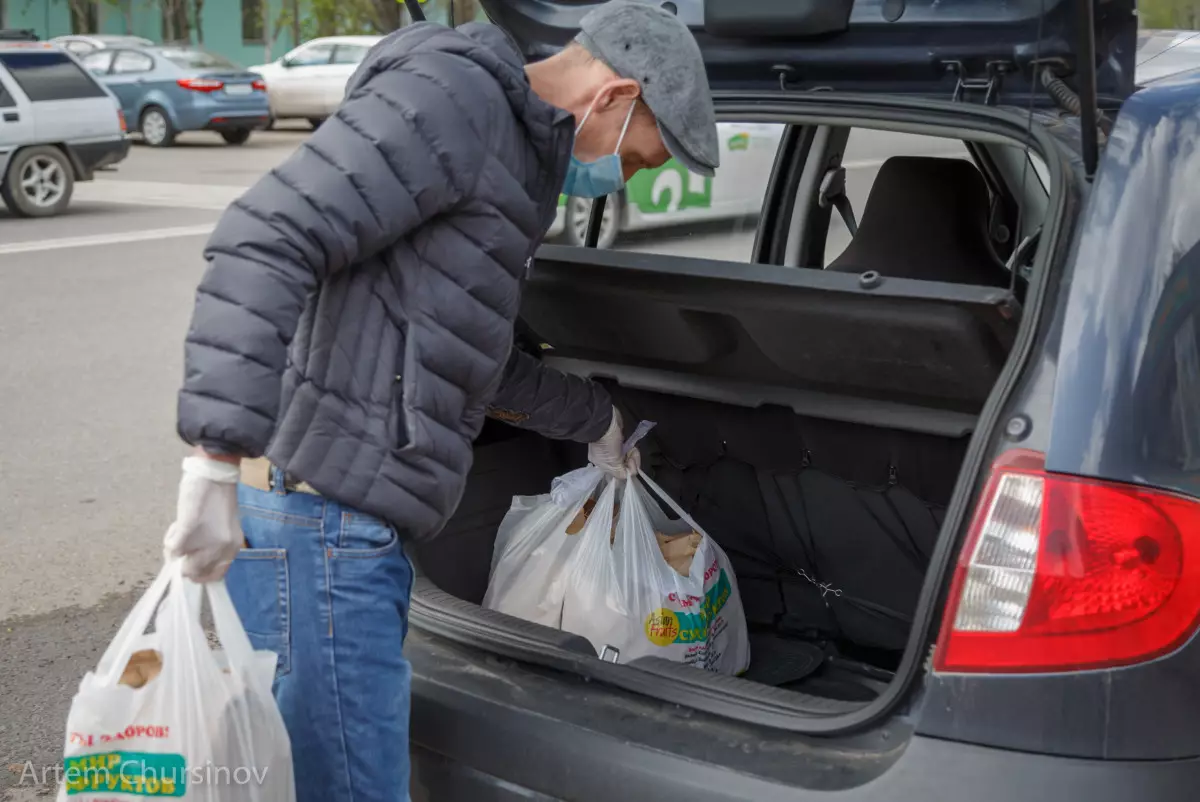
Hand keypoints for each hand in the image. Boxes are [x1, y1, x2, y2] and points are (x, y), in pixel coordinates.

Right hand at [163, 454, 243, 582]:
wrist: (215, 475)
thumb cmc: (217, 499)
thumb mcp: (223, 530)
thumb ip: (212, 548)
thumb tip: (190, 563)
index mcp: (233, 548)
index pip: (215, 576)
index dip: (199, 573)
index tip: (189, 563)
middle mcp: (222, 549)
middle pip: (194, 573)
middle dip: (184, 562)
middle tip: (181, 544)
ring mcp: (206, 542)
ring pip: (179, 560)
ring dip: (175, 548)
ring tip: (182, 528)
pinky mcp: (189, 531)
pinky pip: (171, 547)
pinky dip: (170, 537)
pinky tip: (178, 524)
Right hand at [588, 409, 640, 478]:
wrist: (605, 424)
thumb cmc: (607, 446)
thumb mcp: (613, 464)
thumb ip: (622, 473)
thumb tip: (630, 474)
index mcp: (602, 465)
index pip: (619, 473)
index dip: (627, 471)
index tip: (631, 466)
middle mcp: (607, 458)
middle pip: (624, 465)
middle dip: (631, 462)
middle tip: (632, 457)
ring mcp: (614, 449)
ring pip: (628, 457)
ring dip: (633, 455)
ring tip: (632, 449)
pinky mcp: (620, 440)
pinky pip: (629, 449)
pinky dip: (632, 449)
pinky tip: (632, 447)